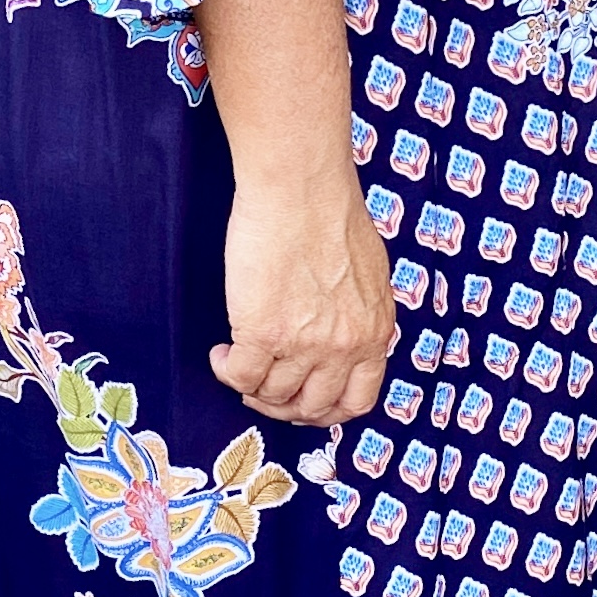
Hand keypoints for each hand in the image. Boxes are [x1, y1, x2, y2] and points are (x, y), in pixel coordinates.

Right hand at [211, 170, 395, 425]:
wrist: (300, 186)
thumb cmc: (330, 212)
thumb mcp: (367, 274)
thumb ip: (358, 313)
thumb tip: (340, 334)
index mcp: (374, 332)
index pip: (357, 401)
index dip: (325, 410)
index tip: (304, 401)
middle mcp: (344, 347)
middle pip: (312, 407)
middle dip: (284, 406)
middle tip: (264, 389)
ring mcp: (304, 345)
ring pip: (272, 396)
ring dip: (251, 387)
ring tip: (238, 361)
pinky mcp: (263, 333)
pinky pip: (239, 376)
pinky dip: (226, 371)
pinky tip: (222, 353)